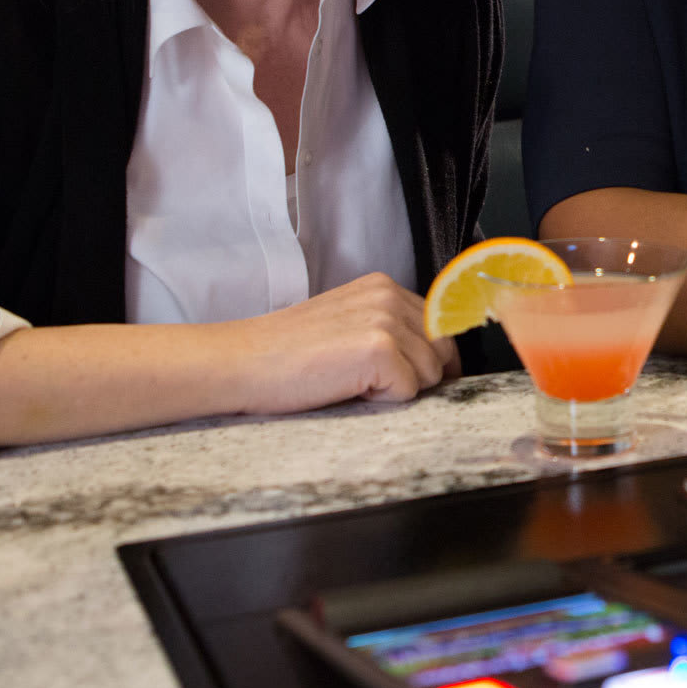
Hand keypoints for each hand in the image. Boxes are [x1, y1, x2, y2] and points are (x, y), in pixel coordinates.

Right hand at [237, 272, 459, 412]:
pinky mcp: (380, 350)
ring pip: (430, 373)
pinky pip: (408, 391)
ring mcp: (386, 321)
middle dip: (420, 376)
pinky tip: (346, 388)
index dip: (431, 358)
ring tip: (352, 382)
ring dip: (397, 390)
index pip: (440, 325)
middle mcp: (389, 296)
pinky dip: (382, 401)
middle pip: (443, 350)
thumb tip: (432, 357)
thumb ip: (387, 328)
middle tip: (374, 386)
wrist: (243, 362)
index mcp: (383, 286)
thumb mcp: (346, 323)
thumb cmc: (286, 354)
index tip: (412, 376)